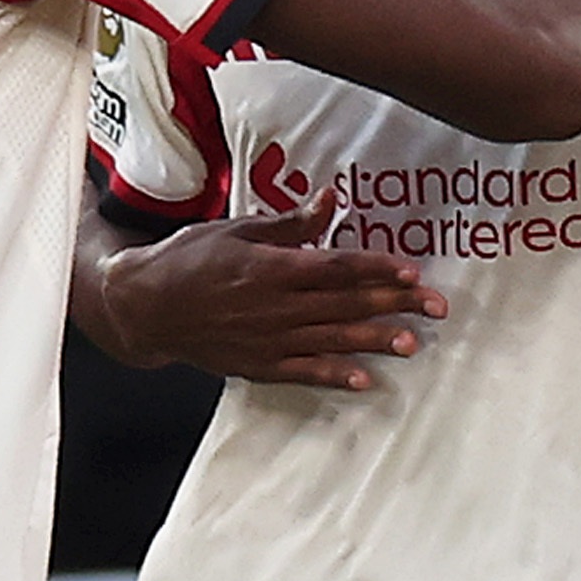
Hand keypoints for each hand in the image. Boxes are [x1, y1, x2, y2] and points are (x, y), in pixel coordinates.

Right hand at [96, 189, 444, 390]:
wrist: (145, 306)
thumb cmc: (189, 260)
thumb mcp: (237, 229)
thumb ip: (289, 223)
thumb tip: (330, 200)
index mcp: (271, 267)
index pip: (336, 267)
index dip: (377, 269)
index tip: (410, 270)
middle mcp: (274, 306)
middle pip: (345, 304)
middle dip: (394, 304)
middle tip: (435, 306)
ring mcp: (267, 339)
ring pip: (332, 339)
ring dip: (375, 341)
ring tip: (413, 343)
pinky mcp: (258, 364)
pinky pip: (303, 372)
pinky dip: (334, 375)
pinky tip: (364, 379)